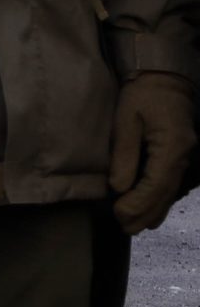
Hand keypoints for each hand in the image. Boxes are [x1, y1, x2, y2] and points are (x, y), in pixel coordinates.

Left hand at [109, 72, 195, 233]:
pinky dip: (161, 199)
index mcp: (172, 147)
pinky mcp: (182, 155)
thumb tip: (118, 187)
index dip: (138, 204)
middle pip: (165, 194)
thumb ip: (124, 154)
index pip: (156, 185)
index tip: (119, 214)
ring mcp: (186, 157)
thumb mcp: (126, 120)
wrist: (164, 78)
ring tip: (134, 226)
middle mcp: (184, 157)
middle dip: (145, 213)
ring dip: (153, 210)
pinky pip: (172, 183)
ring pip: (171, 192)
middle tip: (124, 228)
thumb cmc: (141, 95)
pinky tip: (150, 209)